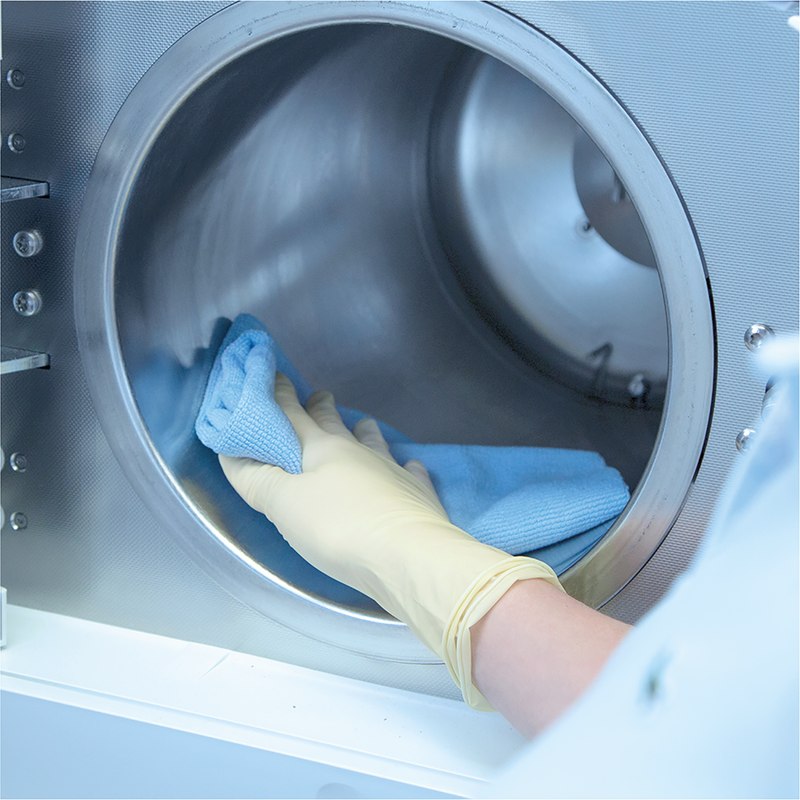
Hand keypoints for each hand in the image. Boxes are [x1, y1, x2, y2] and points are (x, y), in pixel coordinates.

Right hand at [219, 373, 450, 591]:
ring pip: (375, 441)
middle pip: (336, 423)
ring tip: (362, 424)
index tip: (274, 376)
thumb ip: (257, 479)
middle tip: (319, 395)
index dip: (280, 397)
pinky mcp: (417, 493)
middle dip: (322, 408)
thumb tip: (233, 452)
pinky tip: (410, 465)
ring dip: (364, 430)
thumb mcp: (284, 505)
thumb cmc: (338, 527)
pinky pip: (411, 471)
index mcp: (322, 449)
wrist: (408, 554)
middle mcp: (358, 452)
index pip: (294, 416)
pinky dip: (406, 466)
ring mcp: (392, 470)